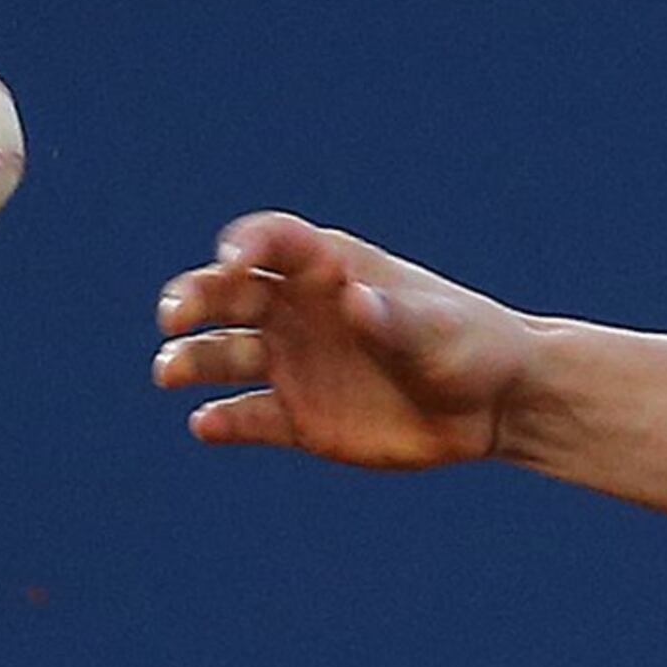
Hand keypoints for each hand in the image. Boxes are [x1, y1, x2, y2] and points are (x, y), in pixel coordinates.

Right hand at [152, 211, 532, 468]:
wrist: (496, 406)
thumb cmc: (475, 347)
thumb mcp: (440, 331)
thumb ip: (395, 318)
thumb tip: (353, 300)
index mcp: (332, 269)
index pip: (273, 241)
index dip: (246, 245)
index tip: (232, 261)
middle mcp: (300, 312)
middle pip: (228, 294)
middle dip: (194, 299)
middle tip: (173, 317)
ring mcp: (294, 364)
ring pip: (223, 355)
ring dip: (190, 360)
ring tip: (170, 371)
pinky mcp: (298, 417)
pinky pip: (247, 418)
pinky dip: (221, 421)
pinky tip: (206, 424)